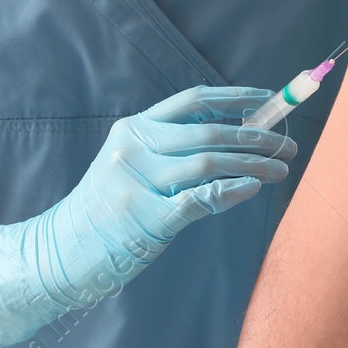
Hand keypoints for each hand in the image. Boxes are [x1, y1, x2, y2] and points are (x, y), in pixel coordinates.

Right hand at [0, 85, 295, 346]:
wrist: (60, 251)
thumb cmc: (105, 210)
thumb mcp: (129, 166)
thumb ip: (170, 150)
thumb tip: (233, 136)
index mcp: (133, 129)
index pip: (193, 101)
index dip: (235, 97)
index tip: (269, 100)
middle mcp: (134, 149)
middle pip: (208, 131)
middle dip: (256, 137)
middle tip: (287, 146)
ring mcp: (138, 182)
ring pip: (209, 162)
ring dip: (253, 165)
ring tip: (280, 170)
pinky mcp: (144, 218)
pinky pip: (199, 200)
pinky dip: (231, 192)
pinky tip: (252, 189)